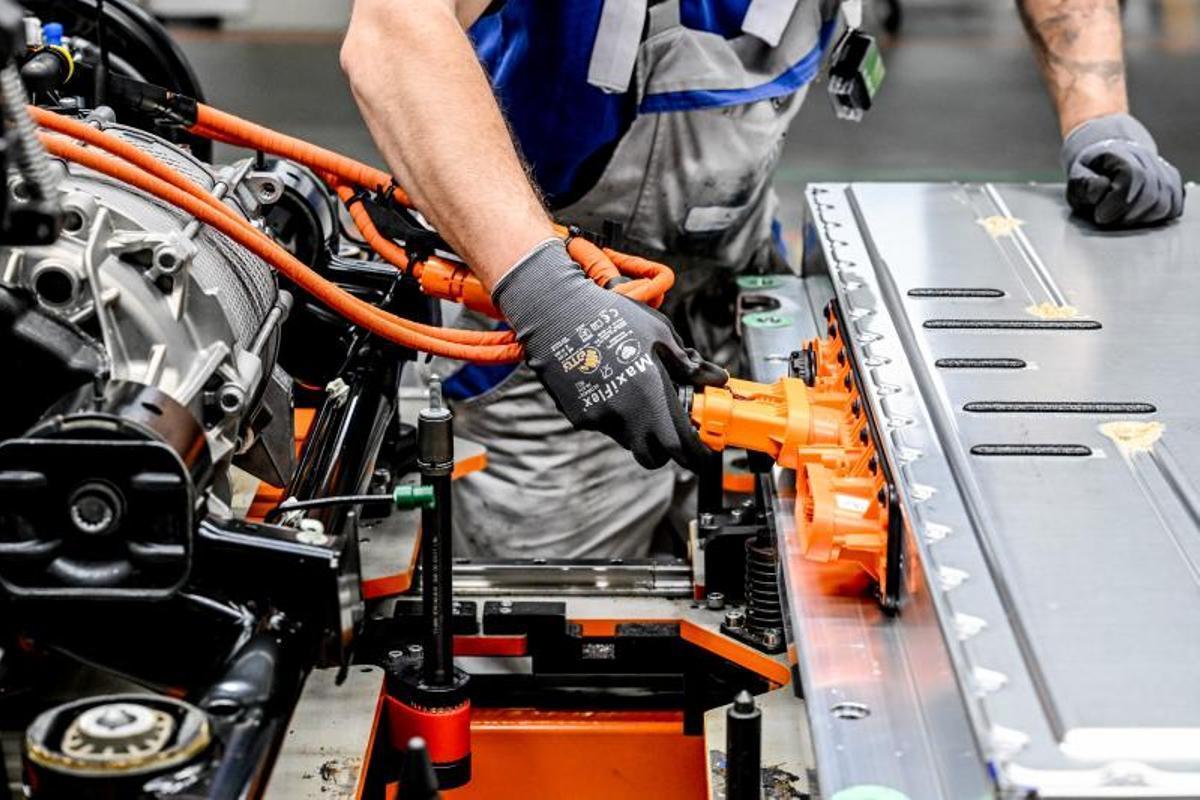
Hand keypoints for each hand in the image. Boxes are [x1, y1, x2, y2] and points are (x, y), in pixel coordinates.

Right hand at [493, 239, 727, 469]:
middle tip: (667, 426)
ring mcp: (598, 417)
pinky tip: (607, 384)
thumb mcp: (659, 332)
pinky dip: (611, 413)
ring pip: (626, 439)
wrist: (556, 313)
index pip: (678, 446)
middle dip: (663, 447)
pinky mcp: (578, 416)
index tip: (699, 450)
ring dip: (636, 427)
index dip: (693, 454)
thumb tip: (715, 377)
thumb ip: (688, 363)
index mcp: (650, 395)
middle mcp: (624, 414)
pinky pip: (603, 425)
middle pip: (651, 456)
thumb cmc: (611, 316)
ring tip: (632, 392)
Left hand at [1061, 113, 1184, 228]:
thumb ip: (1083, 185)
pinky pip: (1172, 208)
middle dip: (1126, 216)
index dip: (1117, 202)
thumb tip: (1100, 191)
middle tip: (1108, 219)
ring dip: (1139, 219)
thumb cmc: (1091, 172)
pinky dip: (1154, 218)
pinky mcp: (1173, 185)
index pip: (1132, 176)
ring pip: (1163, 205)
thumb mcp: (1077, 176)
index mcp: (1121, 154)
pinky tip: (1136, 215)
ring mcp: (1163, 172)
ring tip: (1120, 217)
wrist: (1108, 159)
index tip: (1100, 215)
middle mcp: (1148, 160)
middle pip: (1150, 195)